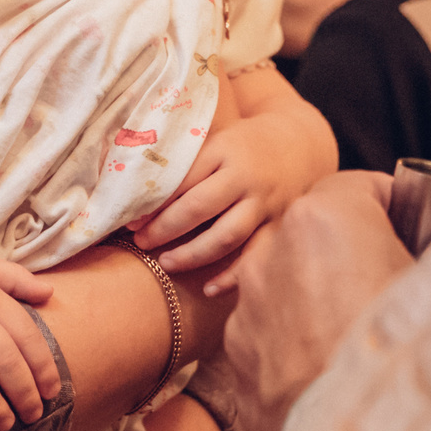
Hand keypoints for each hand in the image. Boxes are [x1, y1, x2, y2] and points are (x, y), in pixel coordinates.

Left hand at [133, 78, 337, 286]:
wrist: (300, 144)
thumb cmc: (245, 144)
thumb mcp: (217, 140)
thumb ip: (187, 163)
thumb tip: (137, 192)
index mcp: (225, 150)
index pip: (181, 179)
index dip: (153, 203)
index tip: (130, 219)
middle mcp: (245, 177)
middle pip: (199, 208)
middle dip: (164, 229)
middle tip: (140, 242)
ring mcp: (265, 203)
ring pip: (226, 236)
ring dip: (192, 254)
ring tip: (165, 263)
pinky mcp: (280, 225)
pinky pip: (255, 256)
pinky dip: (233, 276)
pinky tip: (209, 289)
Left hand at [222, 170, 410, 430]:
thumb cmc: (415, 362)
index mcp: (324, 219)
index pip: (363, 187)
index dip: (400, 208)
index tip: (421, 234)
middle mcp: (272, 254)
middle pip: (322, 234)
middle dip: (358, 252)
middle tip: (402, 288)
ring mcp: (248, 309)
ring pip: (293, 283)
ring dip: (326, 297)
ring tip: (371, 339)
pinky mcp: (239, 361)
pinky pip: (276, 333)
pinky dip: (302, 342)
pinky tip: (340, 373)